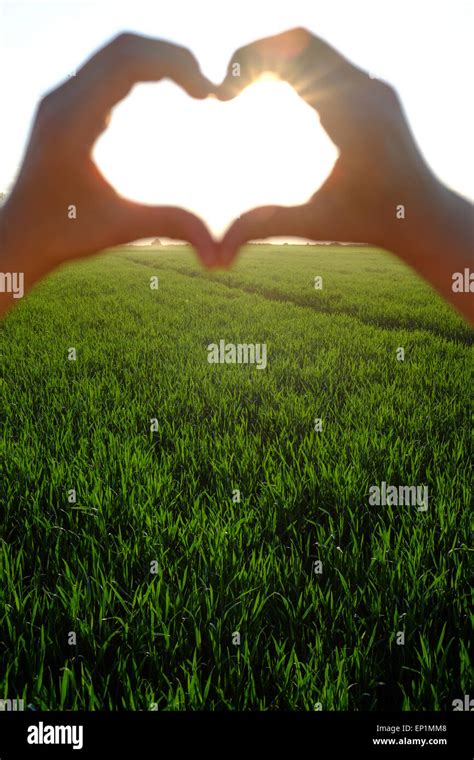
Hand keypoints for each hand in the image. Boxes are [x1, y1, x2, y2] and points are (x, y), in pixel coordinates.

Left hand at [0, 33, 217, 303]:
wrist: (19, 235)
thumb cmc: (62, 234)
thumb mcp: (121, 229)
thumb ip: (171, 228)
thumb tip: (218, 255)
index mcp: (72, 122)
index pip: (128, 63)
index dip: (176, 66)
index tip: (208, 94)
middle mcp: (62, 100)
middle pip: (124, 47)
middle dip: (173, 57)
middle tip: (207, 88)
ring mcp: (61, 98)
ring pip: (115, 52)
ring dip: (157, 60)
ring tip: (193, 87)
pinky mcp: (64, 104)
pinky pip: (106, 67)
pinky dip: (140, 69)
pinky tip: (166, 90)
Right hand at [217, 28, 473, 321]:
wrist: (419, 215)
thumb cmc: (369, 222)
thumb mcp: (313, 224)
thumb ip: (265, 228)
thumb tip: (218, 257)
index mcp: (351, 114)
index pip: (293, 56)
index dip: (247, 65)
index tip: (221, 97)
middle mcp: (365, 90)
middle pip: (299, 42)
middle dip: (255, 56)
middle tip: (225, 89)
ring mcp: (371, 86)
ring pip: (312, 47)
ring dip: (274, 61)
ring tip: (240, 90)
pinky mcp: (372, 90)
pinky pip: (327, 61)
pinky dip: (294, 69)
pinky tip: (270, 94)